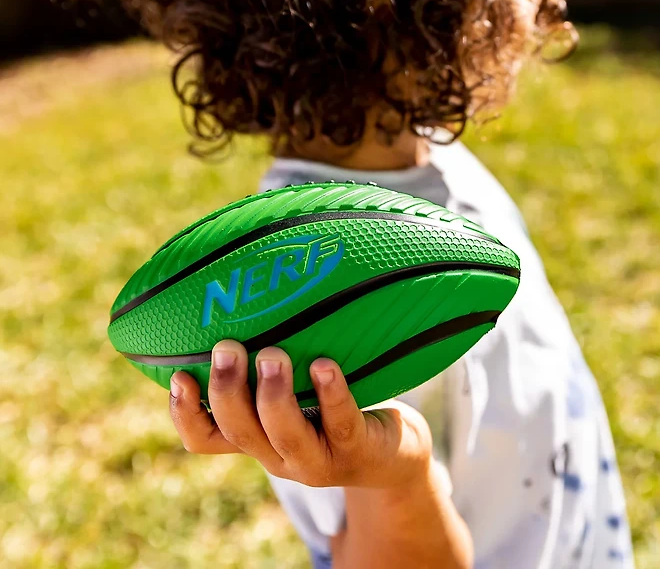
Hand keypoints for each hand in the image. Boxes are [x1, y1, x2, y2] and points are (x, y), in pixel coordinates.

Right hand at [168, 340, 433, 488]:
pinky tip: (325, 364)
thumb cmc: (336, 408)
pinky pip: (340, 423)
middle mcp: (280, 455)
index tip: (176, 373)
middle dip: (227, 391)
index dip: (184, 413)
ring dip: (273, 396)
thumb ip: (269, 358)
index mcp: (258, 438)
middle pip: (240, 432)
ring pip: (285, 435)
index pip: (205, 439)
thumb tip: (245, 288)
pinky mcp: (357, 451)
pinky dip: (331, 394)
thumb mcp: (298, 387)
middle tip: (226, 347)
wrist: (394, 454)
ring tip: (271, 355)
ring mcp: (318, 460)